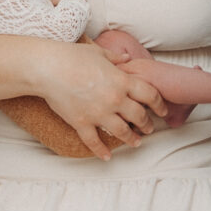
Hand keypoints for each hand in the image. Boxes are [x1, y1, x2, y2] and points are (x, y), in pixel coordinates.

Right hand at [39, 39, 165, 157]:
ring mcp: (98, 113)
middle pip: (138, 116)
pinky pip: (94, 141)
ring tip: (136, 142)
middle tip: (149, 128)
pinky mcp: (82, 123)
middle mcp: (114, 100)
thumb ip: (116, 59)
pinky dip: (101, 151)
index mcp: (121, 81)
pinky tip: (106, 157)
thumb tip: (127, 59)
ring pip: (122, 132)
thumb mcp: (98, 53)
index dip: (159, 104)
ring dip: (131, 138)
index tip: (162, 110)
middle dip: (147, 124)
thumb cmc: (72, 56)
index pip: (149, 95)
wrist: (48, 68)